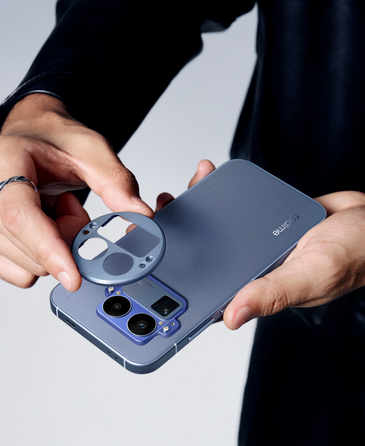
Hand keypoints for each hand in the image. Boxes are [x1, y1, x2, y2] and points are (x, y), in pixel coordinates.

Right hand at [0, 94, 152, 290]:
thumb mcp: (92, 150)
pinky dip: (40, 256)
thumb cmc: (55, 141)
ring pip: (28, 266)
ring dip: (55, 247)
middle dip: (67, 239)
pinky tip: (40, 225)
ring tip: (54, 210)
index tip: (75, 277)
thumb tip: (140, 214)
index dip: (49, 248)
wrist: (31, 139)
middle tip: (72, 207)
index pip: (20, 216)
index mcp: (0, 161)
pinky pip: (20, 273)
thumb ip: (117, 181)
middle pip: (30, 248)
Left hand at [170, 160, 364, 330]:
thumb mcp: (311, 273)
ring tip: (178, 193)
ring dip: (193, 209)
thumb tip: (233, 316)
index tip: (151, 261)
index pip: (208, 290)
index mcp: (256, 288)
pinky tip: (207, 179)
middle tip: (156, 217)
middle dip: (177, 236)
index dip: (178, 280)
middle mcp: (250, 266)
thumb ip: (273, 292)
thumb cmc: (352, 255)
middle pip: (204, 254)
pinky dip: (217, 192)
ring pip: (214, 227)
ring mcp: (253, 242)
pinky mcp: (259, 220)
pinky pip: (231, 207)